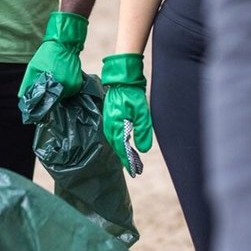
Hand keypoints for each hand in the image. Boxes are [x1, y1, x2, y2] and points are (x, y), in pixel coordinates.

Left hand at [17, 12, 88, 99]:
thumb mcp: (33, 67)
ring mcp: (73, 86)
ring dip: (55, 94)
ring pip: (61, 98)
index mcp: (53, 82)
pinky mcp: (78, 85)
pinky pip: (68, 93)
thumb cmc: (47, 54)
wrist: (65, 44)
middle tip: (41, 95)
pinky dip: (63, 90)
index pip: (45, 102)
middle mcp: (65, 86)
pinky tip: (59, 81)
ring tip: (51, 84)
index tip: (34, 110)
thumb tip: (21, 97)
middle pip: (54, 101)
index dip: (39, 106)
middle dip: (47, 100)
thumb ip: (27, 83)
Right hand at [101, 53, 152, 174]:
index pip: (122, 148)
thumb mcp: (142, 114)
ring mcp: (108, 120)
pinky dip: (119, 141)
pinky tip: (124, 142)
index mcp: (117, 125)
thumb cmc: (133, 94)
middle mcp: (110, 124)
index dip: (128, 161)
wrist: (123, 79)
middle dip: (126, 158)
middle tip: (135, 167)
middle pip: (117, 146)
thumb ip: (143, 132)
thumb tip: (142, 150)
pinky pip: (113, 133)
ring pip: (114, 140)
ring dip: (122, 150)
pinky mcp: (110, 115)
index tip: (134, 171)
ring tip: (131, 158)